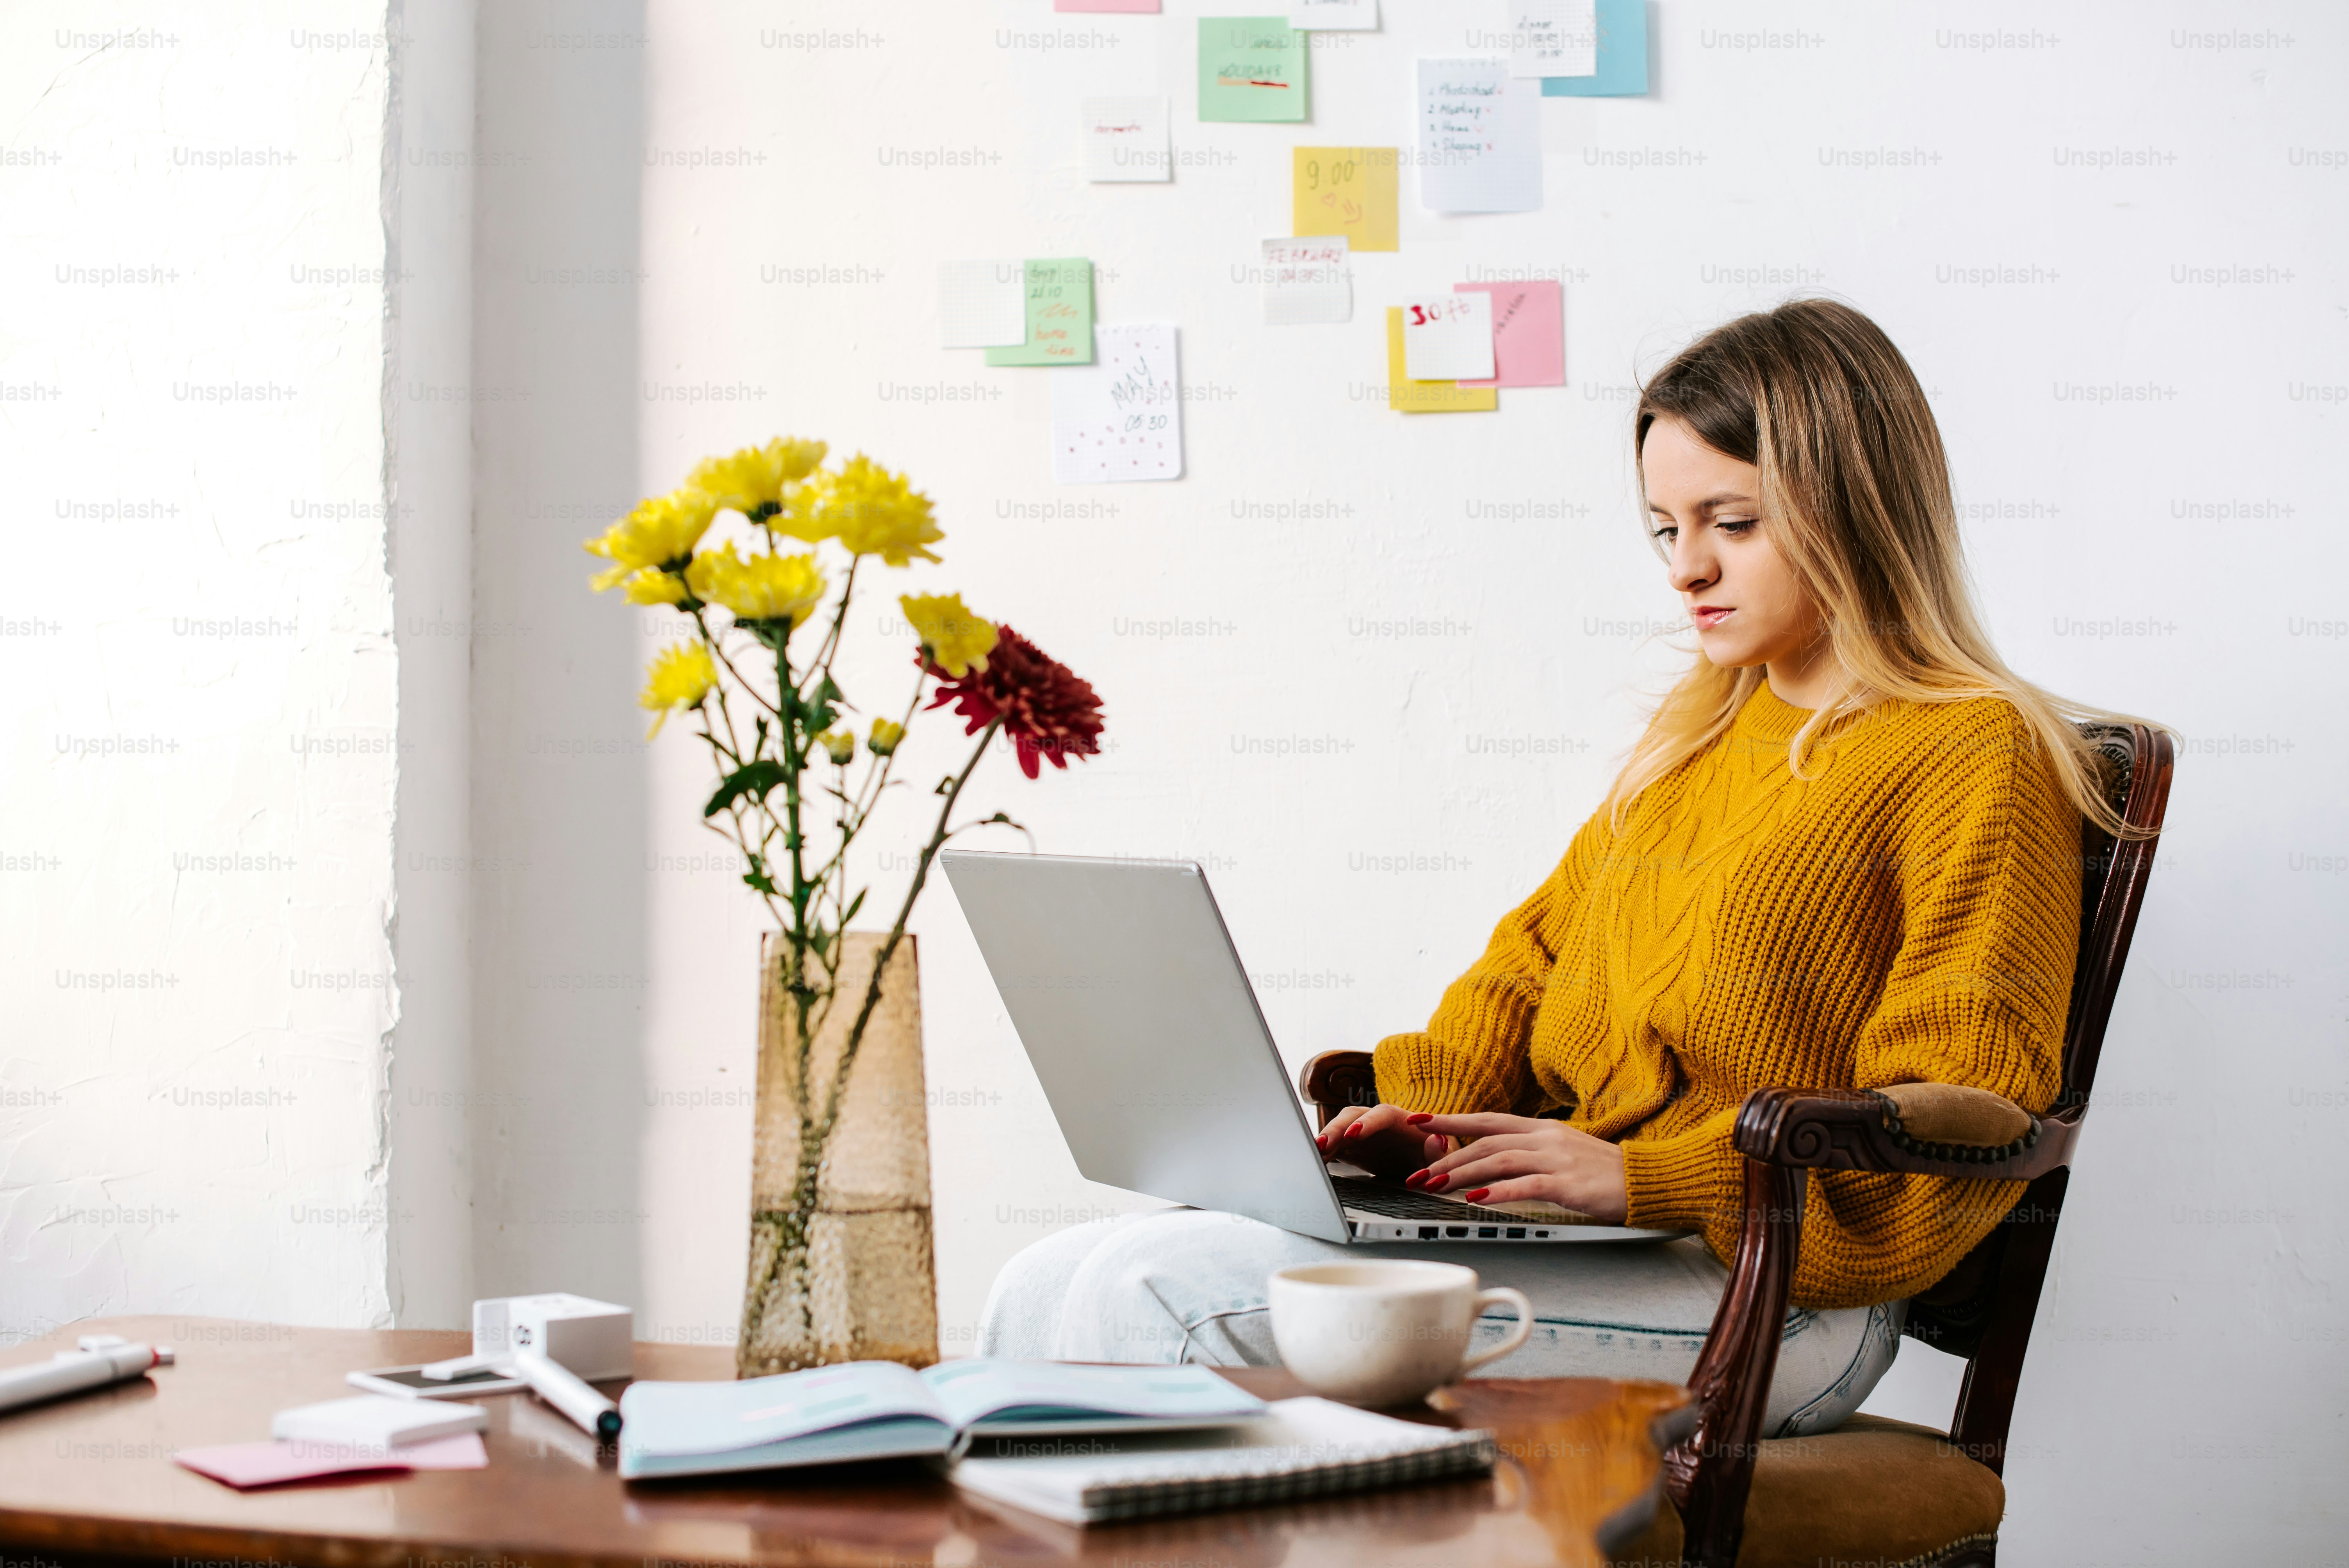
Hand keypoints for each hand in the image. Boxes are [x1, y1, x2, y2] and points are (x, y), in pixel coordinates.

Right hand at [1316, 1103, 1448, 1181]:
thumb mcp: (1442, 1156)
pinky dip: (1322, 1154)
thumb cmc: (1433, 1155)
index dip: (1365, 1123)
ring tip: (1311, 1153)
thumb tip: (1437, 1140)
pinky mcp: (1350, 1147)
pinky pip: (1333, 1148)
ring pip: (1337, 1130)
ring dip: (1324, 1140)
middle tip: (1321, 1145)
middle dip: (1335, 1130)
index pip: (1380, 1114)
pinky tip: (1311, 1163)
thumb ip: (1439, 1151)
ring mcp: (1360, 1134)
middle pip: (1350, 1118)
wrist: (1422, 1162)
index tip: (1353, 1134)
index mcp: (1398, 1119)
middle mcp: (1375, 1122)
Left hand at [1403, 1113, 1628, 1224]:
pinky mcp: (1568, 1183)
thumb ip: (1530, 1152)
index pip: (1486, 1120)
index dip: (1450, 1120)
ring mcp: (1556, 1159)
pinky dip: (1497, 1191)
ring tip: (1434, 1186)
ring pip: (1497, 1160)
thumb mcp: (1562, 1152)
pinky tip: (1476, 1199)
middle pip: (1484, 1142)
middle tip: (1417, 1173)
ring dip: (1462, 1173)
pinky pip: (1525, 1185)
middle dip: (1446, 1157)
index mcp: (1541, 1129)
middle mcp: (1544, 1138)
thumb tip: (1495, 1159)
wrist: (1647, 1179)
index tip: (1419, 1121)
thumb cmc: (1604, 1171)